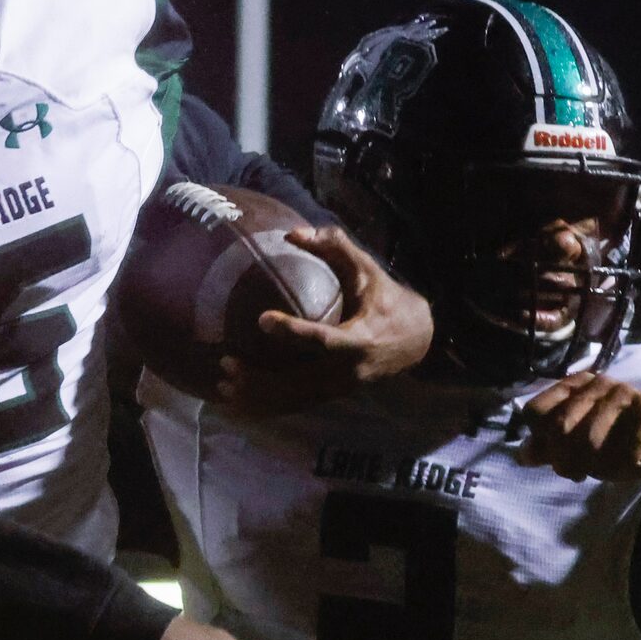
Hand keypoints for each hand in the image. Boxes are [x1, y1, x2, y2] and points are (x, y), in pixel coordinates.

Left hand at [215, 227, 432, 412]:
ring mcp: (341, 387)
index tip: (262, 319)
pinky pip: (297, 405)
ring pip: (295, 399)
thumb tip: (292, 233)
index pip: (323, 339)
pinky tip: (239, 404)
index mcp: (361, 338)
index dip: (293, 331)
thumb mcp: (368, 270)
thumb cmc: (388, 299)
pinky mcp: (333, 395)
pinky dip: (267, 406)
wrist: (418, 341)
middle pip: (299, 381)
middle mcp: (349, 369)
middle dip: (261, 378)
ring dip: (258, 396)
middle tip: (226, 363)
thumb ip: (335, 247)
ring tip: (222, 386)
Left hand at [516, 374, 640, 483]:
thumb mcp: (579, 448)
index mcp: (575, 388)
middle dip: (566, 460)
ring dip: (597, 467)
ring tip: (608, 467)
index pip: (536, 412)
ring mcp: (624, 394)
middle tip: (580, 473)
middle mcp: (597, 384)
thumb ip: (550, 448)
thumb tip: (521, 455)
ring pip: (589, 443)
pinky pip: (622, 451)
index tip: (556, 460)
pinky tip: (633, 463)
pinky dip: (624, 466)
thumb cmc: (617, 444)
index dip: (540, 442)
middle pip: (559, 428)